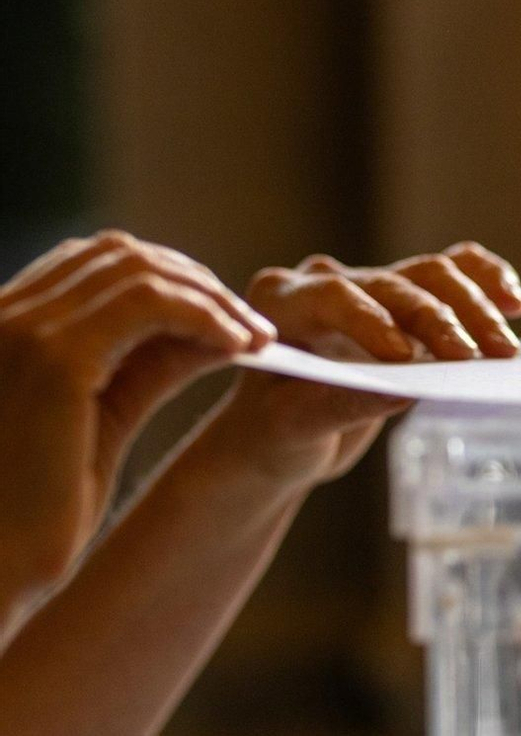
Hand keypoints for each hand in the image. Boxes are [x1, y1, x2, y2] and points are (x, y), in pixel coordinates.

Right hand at [0, 232, 273, 598]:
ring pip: (141, 270)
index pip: (96, 263)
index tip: (223, 316)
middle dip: (196, 281)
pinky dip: (206, 313)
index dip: (170, 279)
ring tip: (256, 337)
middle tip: (251, 324)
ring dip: (211, 297)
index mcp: (7, 324)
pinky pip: (151, 303)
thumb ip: (150, 363)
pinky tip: (239, 346)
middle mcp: (7, 314)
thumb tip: (218, 329)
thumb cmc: (42, 507)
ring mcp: (26, 329)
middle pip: (121, 255)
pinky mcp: (56, 357)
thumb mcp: (105, 413)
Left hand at [197, 242, 520, 488]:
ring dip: (475, 308)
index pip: (335, 295)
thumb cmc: (276, 430)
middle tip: (473, 358)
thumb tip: (403, 392)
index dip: (372, 320)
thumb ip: (341, 405)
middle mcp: (326, 279)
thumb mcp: (296, 426)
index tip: (404, 359)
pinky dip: (486, 281)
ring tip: (504, 349)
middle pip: (395, 284)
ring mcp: (371, 282)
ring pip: (432, 275)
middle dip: (440, 319)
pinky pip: (454, 270)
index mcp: (281, 300)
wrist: (284, 432)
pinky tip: (514, 300)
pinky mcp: (407, 294)